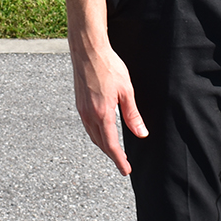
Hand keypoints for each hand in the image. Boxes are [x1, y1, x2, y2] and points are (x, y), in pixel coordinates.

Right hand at [71, 42, 147, 175]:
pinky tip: (102, 131)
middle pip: (100, 143)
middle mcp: (89, 114)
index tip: (125, 169)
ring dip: (103, 145)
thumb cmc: (108, 66)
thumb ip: (132, 115)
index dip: (119, 159)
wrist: (88, 51)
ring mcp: (82, 109)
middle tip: (122, 163)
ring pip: (92, 135)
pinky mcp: (79, 103)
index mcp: (102, 113)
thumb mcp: (126, 91)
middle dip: (111, 155)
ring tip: (114, 150)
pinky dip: (96, 134)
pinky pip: (87, 125)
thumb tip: (141, 133)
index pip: (111, 144)